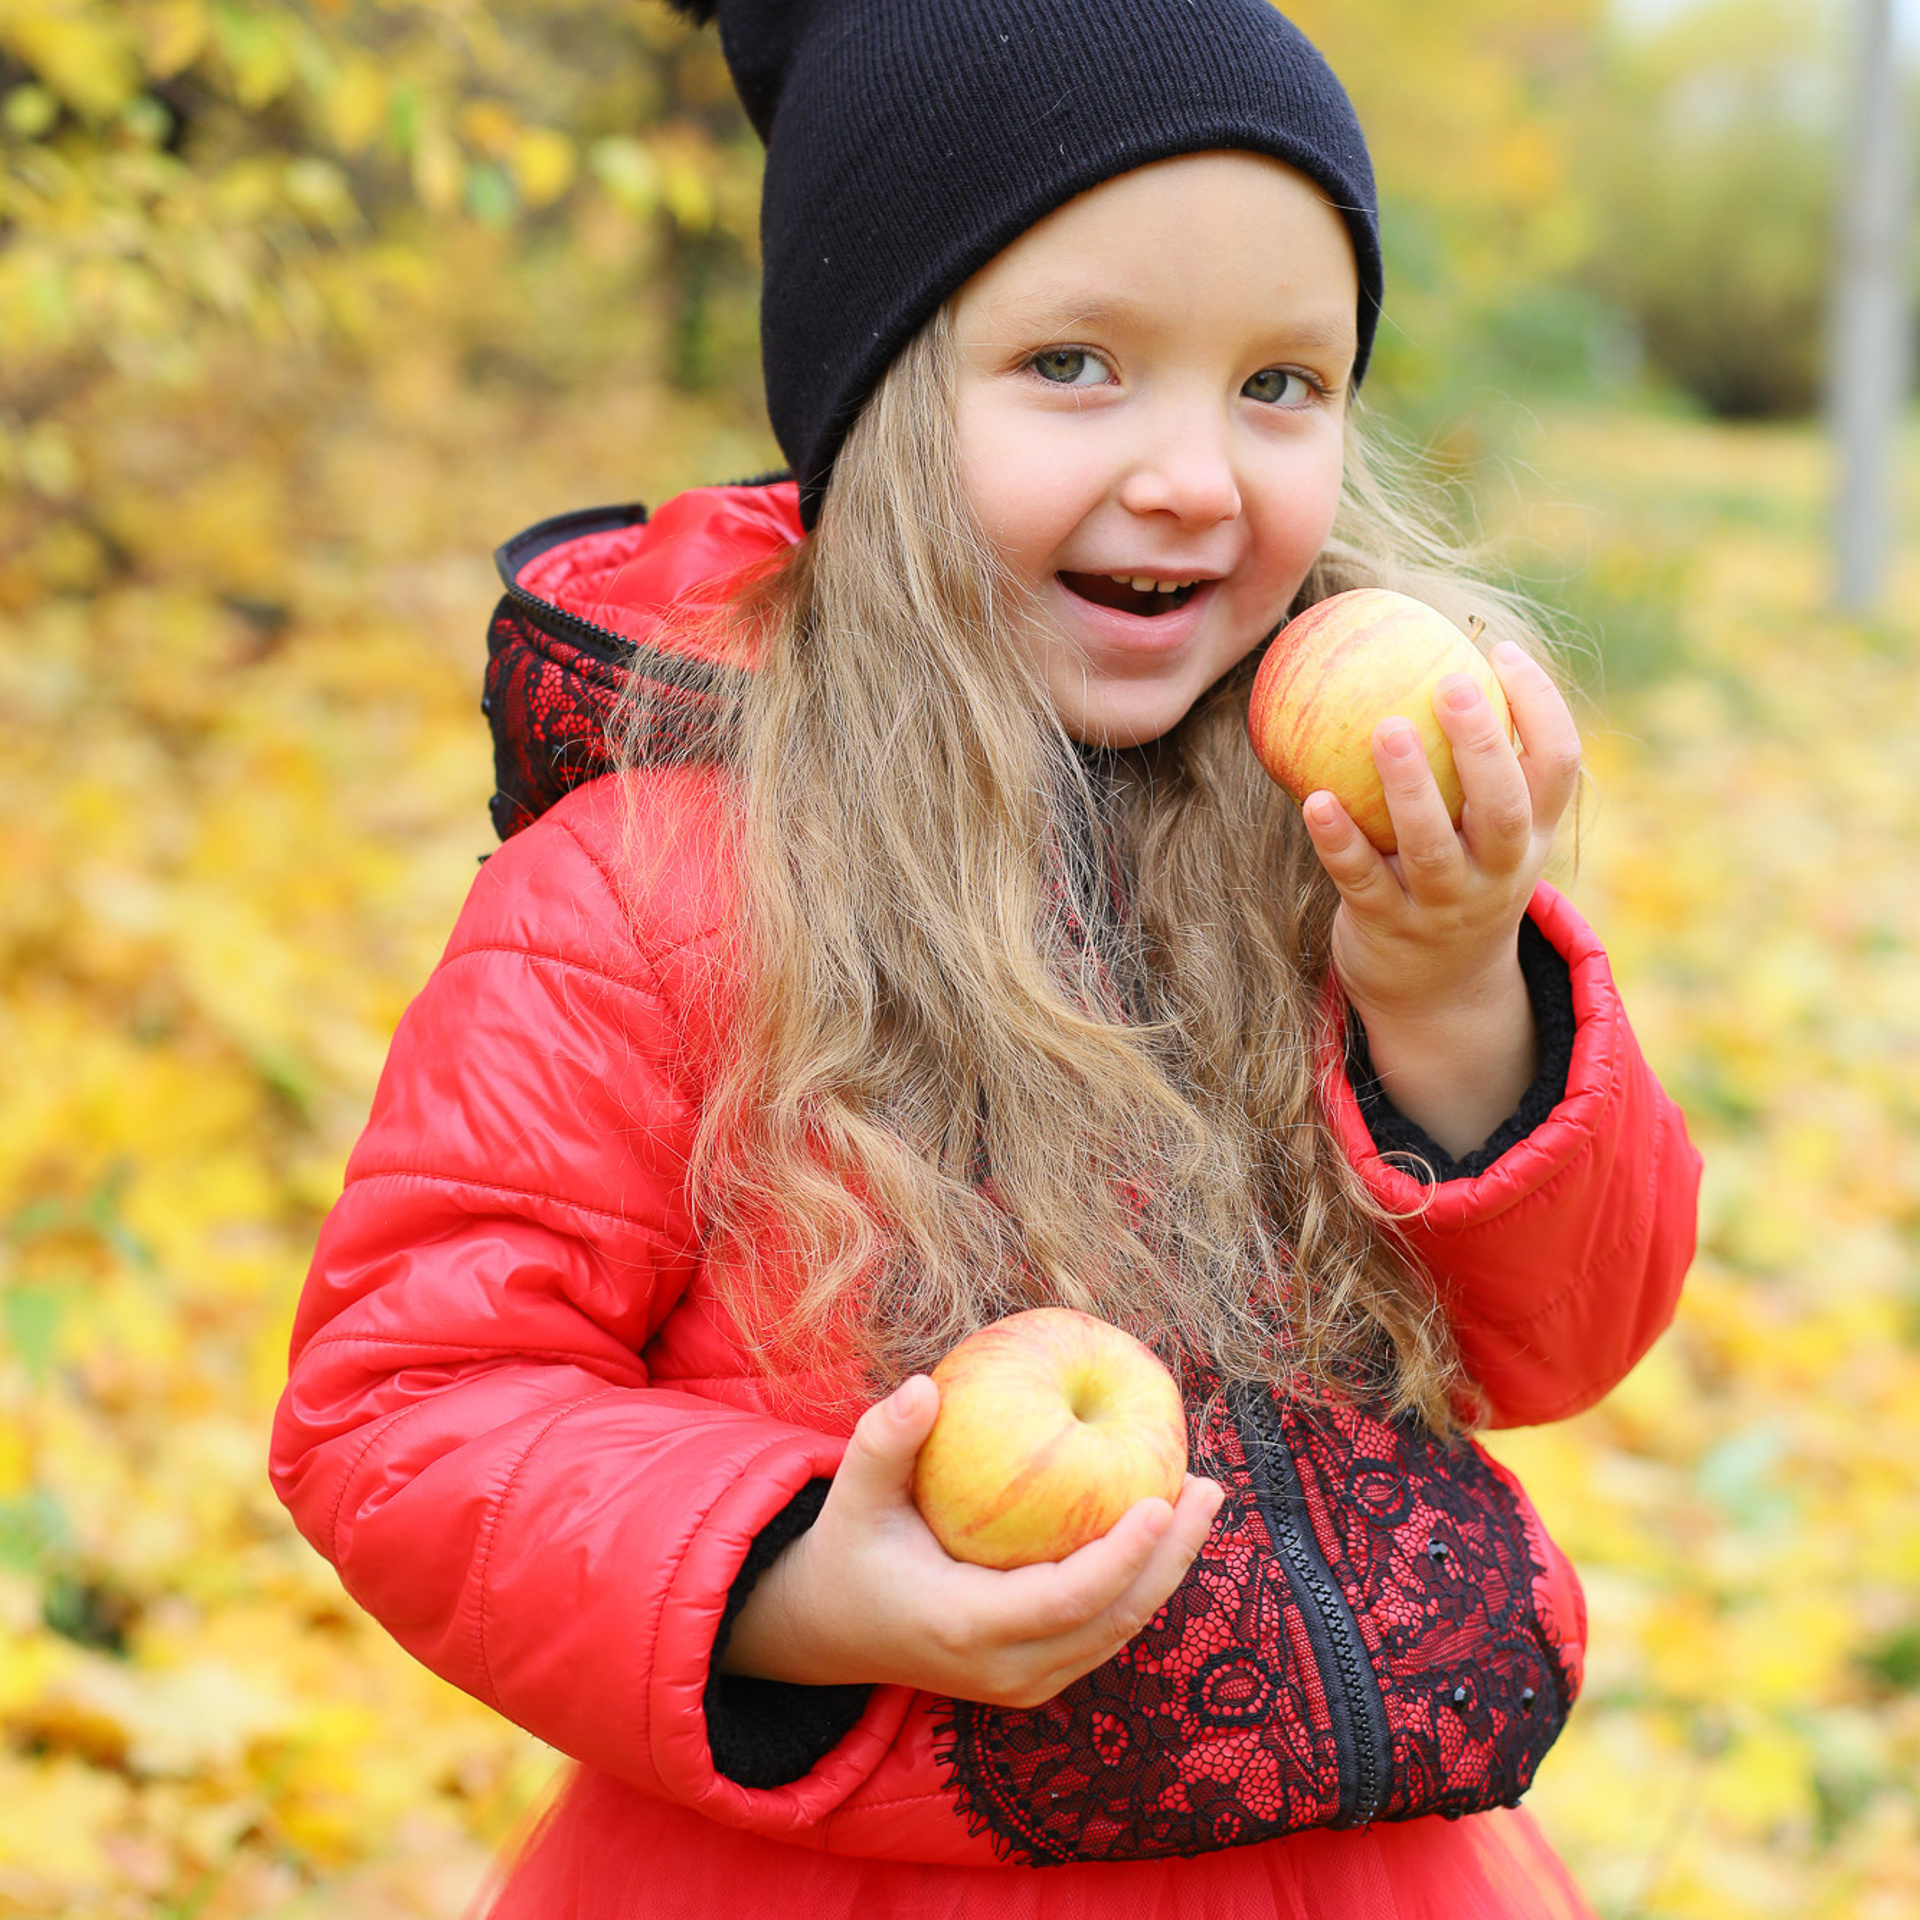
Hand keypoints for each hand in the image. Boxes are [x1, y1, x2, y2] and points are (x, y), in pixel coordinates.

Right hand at [721, 1375, 1224, 1708]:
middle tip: (1206, 1486)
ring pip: (1118, 1630)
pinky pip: (1103, 1628)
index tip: (1161, 1500)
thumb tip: (923, 1385)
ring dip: (1166, 1568)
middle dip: (1171, 1557)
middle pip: (1113, 1620)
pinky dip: (1139, 1580)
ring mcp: (1025, 1682)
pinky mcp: (1036, 1675)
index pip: (1067, 1601)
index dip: (1123, 1557)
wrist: (830, 1630)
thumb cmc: (849, 1549)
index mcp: (966, 1627)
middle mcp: (1005, 1669)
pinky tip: (1161, 1523)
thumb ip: (883, 1442)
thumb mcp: (853, 1495)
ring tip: (1199, 1497)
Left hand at [1300, 641, 1581, 1157]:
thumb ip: (1471, 762)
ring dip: (1410, 787)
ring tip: (1385, 727)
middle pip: (1505, 807)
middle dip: (1484, 746)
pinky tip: (1311, 799)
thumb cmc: (1454, 877)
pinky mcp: (1388, 928)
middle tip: (1450, 684)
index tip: (1501, 652)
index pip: (1558, 767)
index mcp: (1530, 837)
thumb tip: (1417, 655)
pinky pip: (1360, 879)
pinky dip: (1337, 841)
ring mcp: (1444, 905)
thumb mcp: (1482, 831)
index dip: (1541, 708)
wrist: (1436, 993)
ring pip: (1432, 846)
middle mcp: (1497, 872)